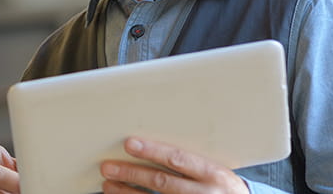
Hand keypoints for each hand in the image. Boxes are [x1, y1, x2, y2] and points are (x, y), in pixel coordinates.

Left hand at [101, 137, 248, 193]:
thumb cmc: (225, 188)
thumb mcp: (217, 171)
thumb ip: (191, 159)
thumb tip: (154, 143)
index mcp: (214, 174)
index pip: (177, 159)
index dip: (152, 151)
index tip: (129, 144)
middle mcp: (204, 193)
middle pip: (161, 182)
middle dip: (131, 173)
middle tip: (108, 166)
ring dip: (127, 192)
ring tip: (109, 184)